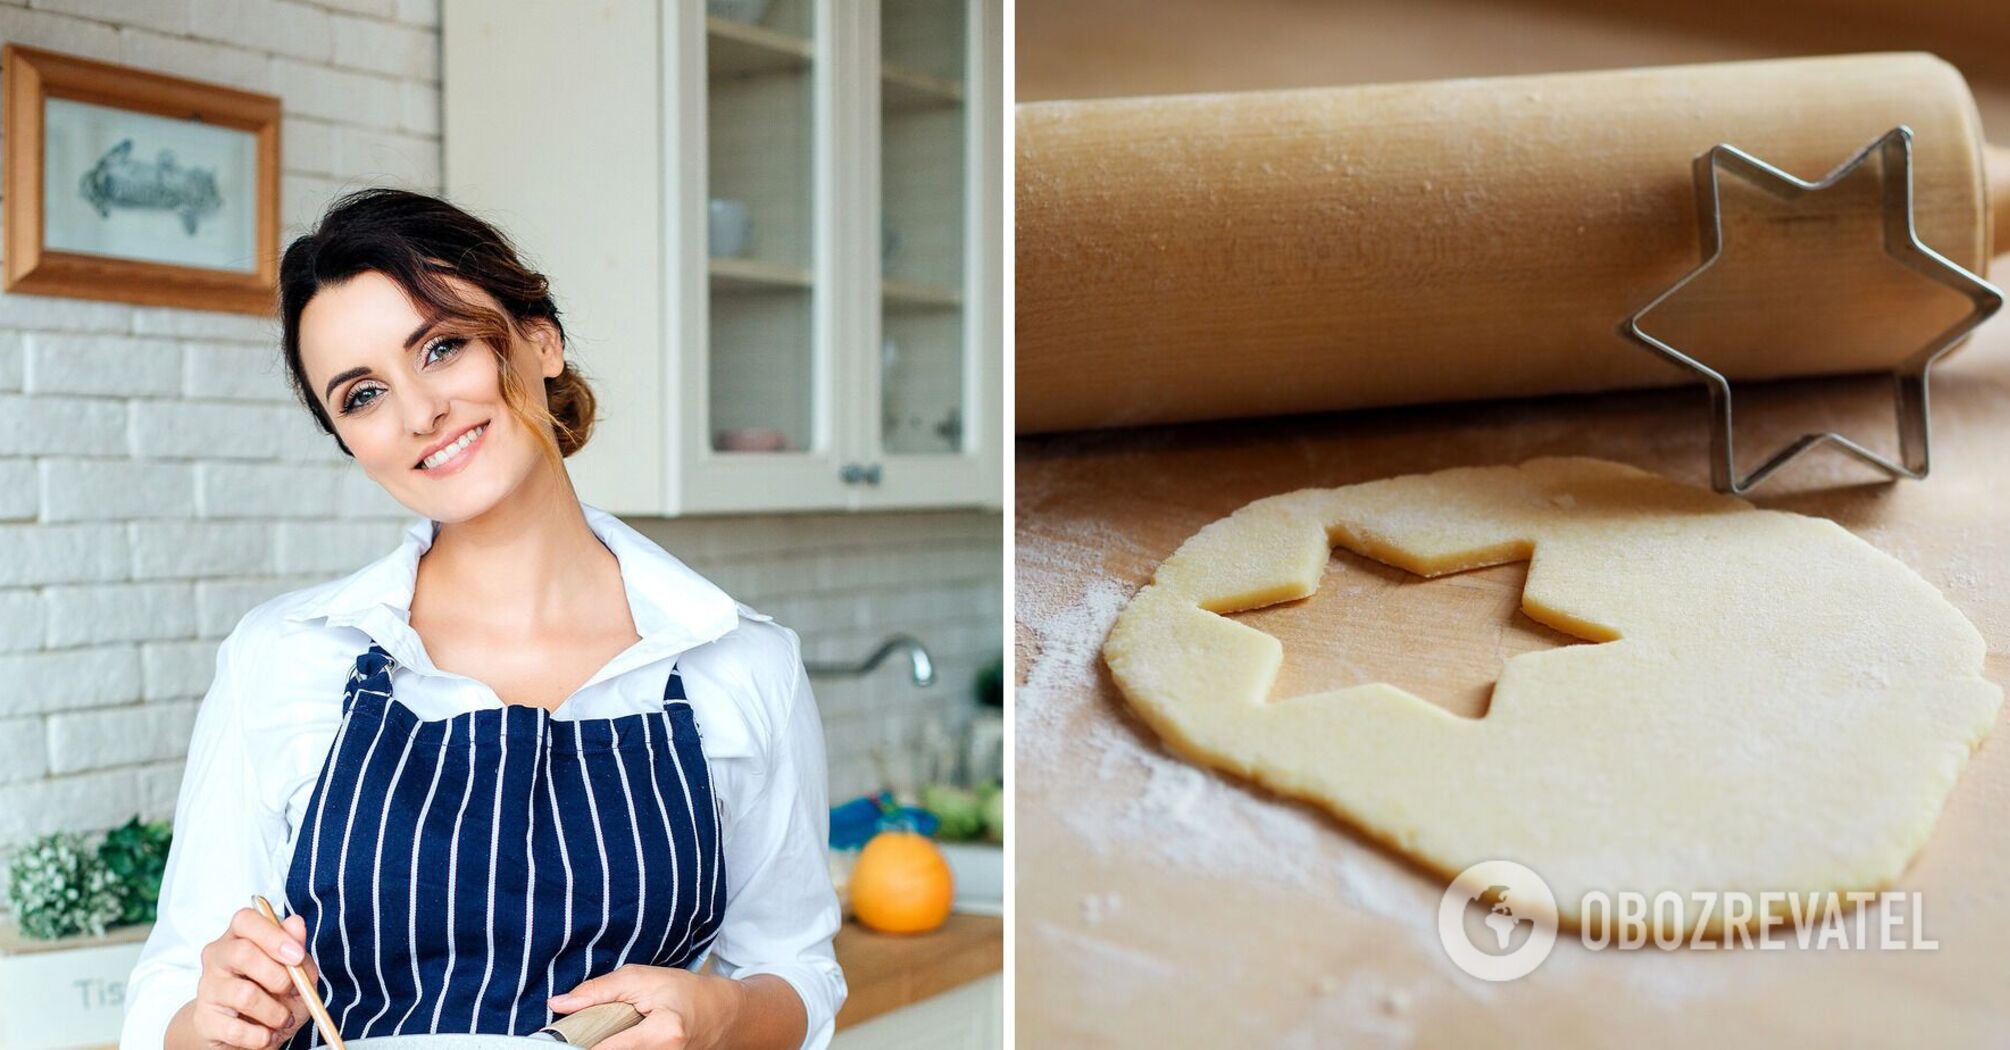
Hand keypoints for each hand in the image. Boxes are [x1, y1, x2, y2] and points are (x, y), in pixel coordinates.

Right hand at [190, 908, 317, 1049]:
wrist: (244, 1032)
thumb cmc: (273, 994)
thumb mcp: (296, 972)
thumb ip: (297, 949)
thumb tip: (295, 923)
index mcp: (240, 936)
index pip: (245, 920)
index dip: (274, 935)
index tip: (297, 956)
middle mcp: (217, 957)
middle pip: (243, 953)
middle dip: (278, 976)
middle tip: (293, 991)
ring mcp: (207, 988)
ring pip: (244, 994)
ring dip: (275, 1012)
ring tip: (283, 1019)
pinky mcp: (204, 1019)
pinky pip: (236, 1029)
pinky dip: (260, 1036)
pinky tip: (266, 1035)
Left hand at [549, 964, 746, 1049]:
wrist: (722, 1015)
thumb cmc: (685, 993)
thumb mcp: (642, 979)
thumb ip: (599, 991)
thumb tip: (558, 1004)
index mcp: (663, 1034)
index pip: (607, 1048)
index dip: (578, 1044)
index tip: (557, 1039)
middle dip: (592, 1044)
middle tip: (581, 1033)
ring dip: (606, 1045)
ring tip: (607, 1033)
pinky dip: (618, 1047)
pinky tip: (618, 1039)